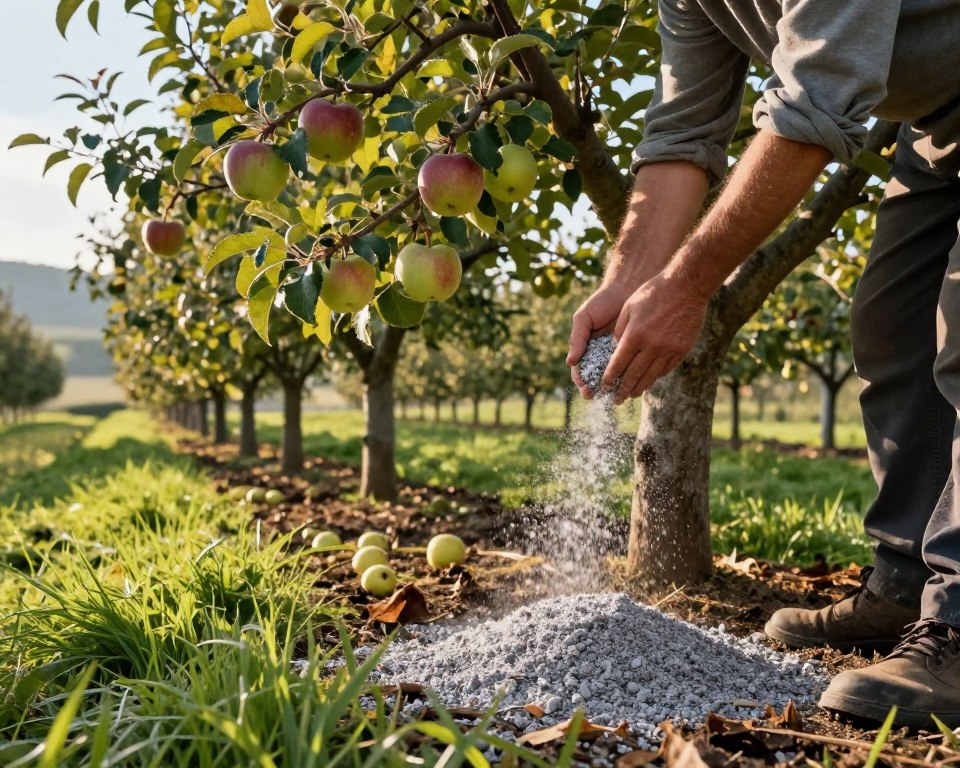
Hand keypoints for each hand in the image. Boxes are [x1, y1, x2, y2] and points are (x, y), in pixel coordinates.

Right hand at [567, 284, 632, 398]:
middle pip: (594, 378)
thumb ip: (577, 339)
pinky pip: (628, 367)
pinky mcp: (631, 351)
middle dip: (594, 388)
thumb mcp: (583, 319)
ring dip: (611, 386)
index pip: (580, 371)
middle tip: (597, 395)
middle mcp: (599, 354)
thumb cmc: (601, 303)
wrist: (625, 290)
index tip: (586, 390)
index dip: (581, 382)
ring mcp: (615, 354)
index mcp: (584, 348)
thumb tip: (570, 362)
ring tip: (613, 393)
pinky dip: (627, 376)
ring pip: (611, 375)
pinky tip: (629, 382)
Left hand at [601, 273, 707, 403]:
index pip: (618, 363)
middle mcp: (652, 346)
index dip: (610, 377)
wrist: (686, 287)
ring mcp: (669, 350)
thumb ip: (620, 330)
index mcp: (635, 335)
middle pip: (634, 375)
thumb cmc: (653, 292)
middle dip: (622, 389)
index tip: (604, 386)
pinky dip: (655, 377)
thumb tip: (613, 350)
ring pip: (650, 376)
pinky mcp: (681, 350)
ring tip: (631, 395)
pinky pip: (665, 369)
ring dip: (639, 388)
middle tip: (615, 400)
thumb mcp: (629, 307)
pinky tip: (648, 382)